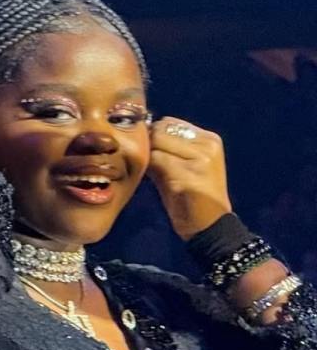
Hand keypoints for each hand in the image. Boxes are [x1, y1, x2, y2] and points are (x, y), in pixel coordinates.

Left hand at [147, 117, 232, 239]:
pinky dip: (149, 168)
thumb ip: (166, 148)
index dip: (154, 135)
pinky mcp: (189, 172)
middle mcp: (208, 144)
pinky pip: (155, 159)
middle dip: (149, 143)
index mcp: (210, 140)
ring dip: (148, 157)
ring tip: (153, 173)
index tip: (151, 152)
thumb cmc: (192, 198)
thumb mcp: (183, 167)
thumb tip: (139, 134)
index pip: (170, 122)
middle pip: (162, 129)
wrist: (210, 226)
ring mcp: (201, 157)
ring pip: (156, 143)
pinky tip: (154, 181)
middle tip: (149, 163)